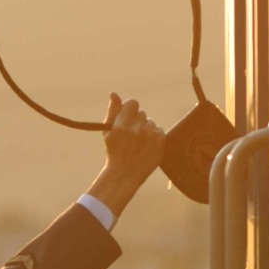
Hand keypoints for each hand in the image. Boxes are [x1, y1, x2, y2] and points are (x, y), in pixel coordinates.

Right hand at [86, 93, 165, 221]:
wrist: (125, 175)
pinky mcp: (160, 142)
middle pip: (142, 113)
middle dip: (137, 122)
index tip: (128, 118)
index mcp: (121, 125)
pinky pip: (159, 130)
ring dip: (145, 130)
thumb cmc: (114, 152)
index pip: (133, 103)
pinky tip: (146, 147)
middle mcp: (136, 129)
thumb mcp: (108, 132)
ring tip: (139, 143)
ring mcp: (150, 135)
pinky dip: (154, 137)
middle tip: (131, 136)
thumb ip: (112, 111)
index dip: (130, 110)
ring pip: (150, 122)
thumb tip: (114, 93)